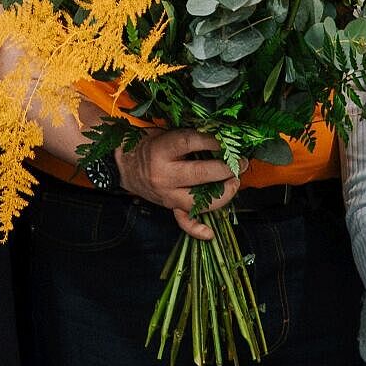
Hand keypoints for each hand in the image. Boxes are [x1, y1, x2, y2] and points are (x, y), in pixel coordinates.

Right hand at [116, 127, 239, 236]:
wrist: (124, 165)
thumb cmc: (149, 144)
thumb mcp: (164, 132)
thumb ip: (189, 135)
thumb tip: (221, 134)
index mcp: (161, 151)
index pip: (191, 143)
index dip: (213, 141)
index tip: (228, 139)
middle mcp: (163, 175)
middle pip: (200, 174)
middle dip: (226, 169)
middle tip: (241, 163)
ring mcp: (167, 194)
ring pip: (198, 201)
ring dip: (222, 194)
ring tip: (235, 183)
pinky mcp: (169, 207)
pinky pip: (183, 222)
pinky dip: (197, 229)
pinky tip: (210, 232)